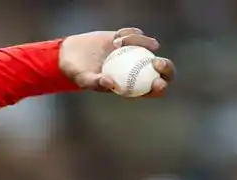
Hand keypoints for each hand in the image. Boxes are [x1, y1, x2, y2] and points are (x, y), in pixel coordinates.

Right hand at [59, 28, 174, 97]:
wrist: (69, 54)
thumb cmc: (76, 72)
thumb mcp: (84, 80)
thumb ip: (96, 83)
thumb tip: (110, 83)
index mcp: (130, 85)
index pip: (152, 89)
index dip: (160, 87)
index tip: (156, 81)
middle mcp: (136, 69)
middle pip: (161, 70)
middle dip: (166, 66)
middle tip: (157, 61)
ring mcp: (134, 53)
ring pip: (149, 48)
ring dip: (141, 43)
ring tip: (118, 42)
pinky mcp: (128, 38)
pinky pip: (137, 34)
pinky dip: (130, 34)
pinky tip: (116, 37)